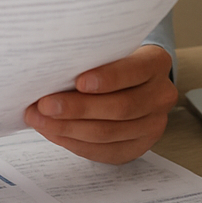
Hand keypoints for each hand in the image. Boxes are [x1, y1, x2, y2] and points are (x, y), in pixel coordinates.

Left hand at [24, 45, 176, 163]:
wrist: (133, 82)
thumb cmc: (112, 62)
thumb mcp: (108, 51)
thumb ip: (90, 58)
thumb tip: (50, 72)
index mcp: (156, 63)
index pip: (134, 71)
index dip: (107, 78)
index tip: (78, 81)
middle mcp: (160, 95)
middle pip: (121, 107)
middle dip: (78, 108)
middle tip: (44, 105)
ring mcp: (153, 124)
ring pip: (109, 132)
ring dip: (69, 128)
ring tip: (40, 120)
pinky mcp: (138, 146)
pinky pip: (105, 151)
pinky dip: (75, 143)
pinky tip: (54, 133)